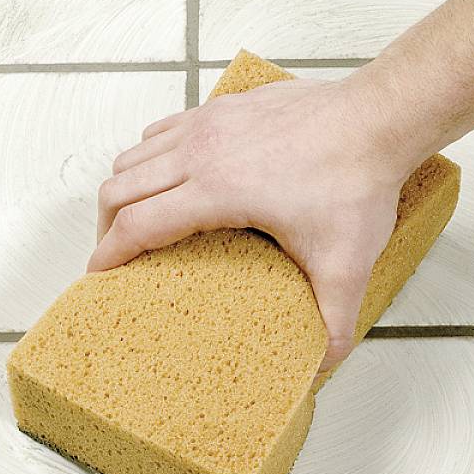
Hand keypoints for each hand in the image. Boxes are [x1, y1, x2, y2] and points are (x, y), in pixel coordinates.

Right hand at [88, 77, 421, 371]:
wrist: (378, 118)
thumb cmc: (356, 182)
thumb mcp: (345, 265)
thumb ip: (332, 323)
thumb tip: (322, 366)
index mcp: (216, 191)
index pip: (137, 225)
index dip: (107, 255)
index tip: (96, 278)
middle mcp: (201, 152)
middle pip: (120, 188)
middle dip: (105, 227)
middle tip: (114, 256)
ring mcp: (209, 124)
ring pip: (134, 154)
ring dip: (124, 189)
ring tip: (134, 220)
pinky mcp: (224, 107)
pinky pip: (163, 128)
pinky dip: (151, 155)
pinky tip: (170, 176)